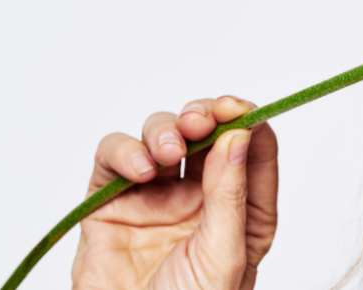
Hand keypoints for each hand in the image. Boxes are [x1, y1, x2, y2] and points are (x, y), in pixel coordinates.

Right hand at [71, 95, 277, 289]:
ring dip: (164, 131)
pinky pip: (113, 159)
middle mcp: (201, 199)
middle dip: (202, 116)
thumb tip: (240, 134)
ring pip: (160, 136)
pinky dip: (123, 151)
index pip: (252, 149)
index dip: (245, 118)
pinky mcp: (110, 204)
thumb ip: (231, 194)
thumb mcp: (225, 255)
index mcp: (243, 211)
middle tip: (199, 121)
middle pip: (205, 133)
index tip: (235, 106)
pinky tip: (139, 171)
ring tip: (167, 155)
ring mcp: (155, 199)